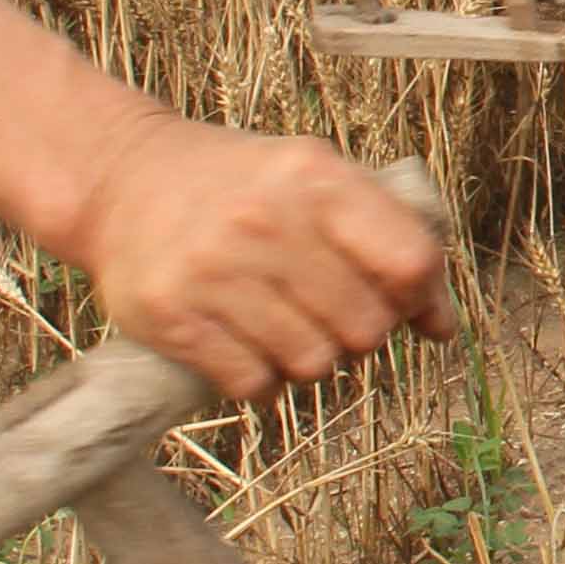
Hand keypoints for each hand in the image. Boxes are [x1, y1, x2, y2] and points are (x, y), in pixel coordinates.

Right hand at [58, 112, 454, 397]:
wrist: (120, 180)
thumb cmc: (240, 188)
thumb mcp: (316, 181)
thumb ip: (386, 239)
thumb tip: (444, 328)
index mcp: (315, 178)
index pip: (410, 262)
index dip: (419, 295)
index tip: (402, 300)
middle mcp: (265, 222)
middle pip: (366, 327)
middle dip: (360, 332)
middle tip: (328, 312)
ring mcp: (214, 271)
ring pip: (313, 364)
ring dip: (308, 358)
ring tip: (282, 323)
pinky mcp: (172, 316)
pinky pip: (254, 385)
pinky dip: (261, 379)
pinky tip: (246, 343)